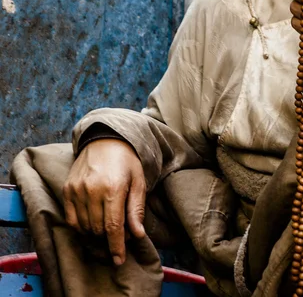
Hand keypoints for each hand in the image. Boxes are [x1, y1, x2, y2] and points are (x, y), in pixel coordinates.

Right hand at [63, 139, 145, 265]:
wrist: (104, 140)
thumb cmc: (126, 161)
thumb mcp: (138, 181)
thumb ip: (136, 209)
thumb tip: (137, 234)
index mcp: (113, 188)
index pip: (112, 227)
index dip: (116, 246)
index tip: (119, 259)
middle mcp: (92, 190)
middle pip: (98, 229)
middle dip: (109, 237)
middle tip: (119, 232)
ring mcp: (77, 190)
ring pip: (84, 226)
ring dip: (96, 232)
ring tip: (107, 224)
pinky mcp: (67, 189)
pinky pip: (71, 219)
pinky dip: (81, 226)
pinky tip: (92, 221)